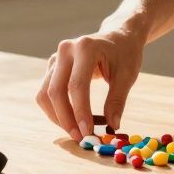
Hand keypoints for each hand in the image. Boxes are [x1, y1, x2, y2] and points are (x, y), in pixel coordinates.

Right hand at [35, 24, 144, 141]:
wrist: (118, 36)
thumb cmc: (125, 54)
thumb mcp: (127, 76)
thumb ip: (117, 100)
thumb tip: (113, 126)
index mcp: (85, 48)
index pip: (76, 85)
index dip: (80, 111)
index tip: (88, 132)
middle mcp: (65, 50)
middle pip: (55, 91)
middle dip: (66, 118)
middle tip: (80, 137)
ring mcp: (56, 58)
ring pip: (45, 94)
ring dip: (58, 117)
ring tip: (77, 131)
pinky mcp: (52, 67)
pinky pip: (47, 92)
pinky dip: (57, 109)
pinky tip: (73, 119)